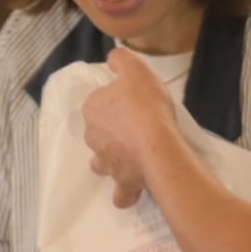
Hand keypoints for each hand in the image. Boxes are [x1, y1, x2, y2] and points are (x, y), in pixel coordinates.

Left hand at [81, 47, 176, 208]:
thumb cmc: (146, 105)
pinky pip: (120, 191)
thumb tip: (112, 59)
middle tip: (137, 128)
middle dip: (112, 132)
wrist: (158, 145)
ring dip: (113, 160)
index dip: (116, 101)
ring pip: (103, 161)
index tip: (133, 102)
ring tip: (133, 157)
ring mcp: (105, 162)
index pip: (99, 102)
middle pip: (100, 132)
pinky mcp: (121, 181)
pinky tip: (133, 190)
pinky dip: (124, 192)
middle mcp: (92, 137)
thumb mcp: (135, 70)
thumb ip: (121, 60)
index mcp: (92, 109)